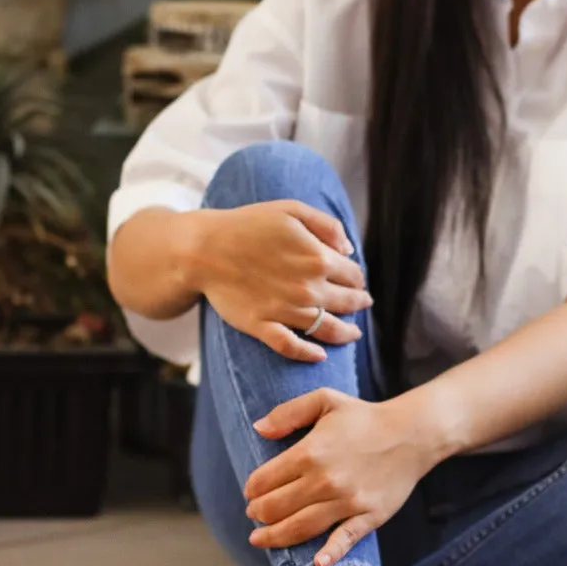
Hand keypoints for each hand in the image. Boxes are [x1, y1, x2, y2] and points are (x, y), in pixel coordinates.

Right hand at [188, 200, 371, 360]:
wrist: (204, 248)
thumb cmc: (247, 224)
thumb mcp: (292, 209)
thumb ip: (327, 226)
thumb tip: (348, 250)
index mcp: (318, 258)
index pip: (353, 274)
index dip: (357, 277)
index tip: (356, 278)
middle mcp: (307, 289)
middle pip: (346, 303)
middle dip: (358, 303)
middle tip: (362, 303)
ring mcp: (285, 311)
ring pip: (327, 329)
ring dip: (346, 333)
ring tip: (354, 334)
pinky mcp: (262, 326)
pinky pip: (292, 347)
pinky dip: (309, 354)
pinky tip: (320, 356)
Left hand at [244, 391, 434, 563]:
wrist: (412, 434)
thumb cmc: (365, 417)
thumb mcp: (325, 400)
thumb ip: (288, 412)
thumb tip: (258, 429)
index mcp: (310, 452)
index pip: (265, 479)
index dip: (252, 489)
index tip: (250, 492)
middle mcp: (325, 480)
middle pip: (276, 508)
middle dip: (257, 514)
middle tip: (253, 515)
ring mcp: (348, 501)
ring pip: (300, 528)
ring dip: (275, 537)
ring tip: (259, 539)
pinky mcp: (368, 516)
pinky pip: (345, 539)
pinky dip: (330, 554)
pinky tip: (316, 563)